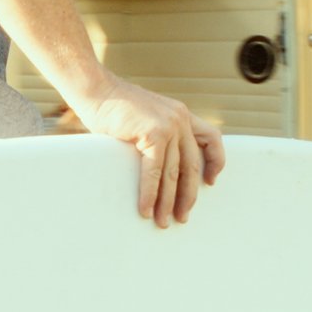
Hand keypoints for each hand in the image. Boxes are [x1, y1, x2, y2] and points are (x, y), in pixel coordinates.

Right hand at [72, 77, 225, 228]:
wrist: (96, 90)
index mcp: (181, 114)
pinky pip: (155, 172)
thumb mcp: (146, 117)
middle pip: (191, 166)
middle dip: (187, 196)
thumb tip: (158, 163)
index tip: (210, 182)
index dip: (215, 162)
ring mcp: (170, 126)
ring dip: (167, 202)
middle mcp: (180, 119)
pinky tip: (145, 209)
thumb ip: (158, 134)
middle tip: (181, 217)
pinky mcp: (154, 134)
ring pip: (173, 174)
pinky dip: (150, 194)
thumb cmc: (113, 106)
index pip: (211, 138)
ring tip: (162, 221)